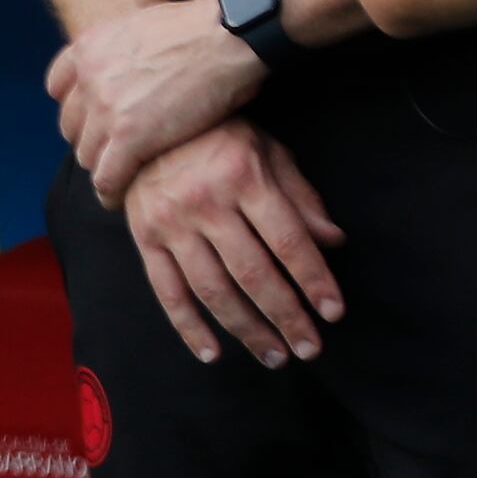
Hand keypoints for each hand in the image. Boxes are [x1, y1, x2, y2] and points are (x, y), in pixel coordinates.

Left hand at [47, 0, 266, 204]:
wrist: (224, 36)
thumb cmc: (201, 28)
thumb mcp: (141, 26)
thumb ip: (122, 50)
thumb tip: (132, 68)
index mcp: (88, 47)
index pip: (58, 88)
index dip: (78, 108)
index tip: (94, 120)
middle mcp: (87, 78)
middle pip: (71, 126)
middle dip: (91, 140)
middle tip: (114, 152)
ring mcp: (105, 109)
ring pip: (86, 155)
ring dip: (103, 167)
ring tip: (122, 176)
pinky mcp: (128, 138)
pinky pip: (105, 178)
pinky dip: (111, 192)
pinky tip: (120, 198)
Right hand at [121, 118, 344, 367]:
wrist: (143, 121)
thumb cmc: (218, 135)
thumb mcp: (266, 151)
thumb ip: (300, 196)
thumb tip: (333, 242)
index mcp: (244, 176)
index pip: (288, 240)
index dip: (314, 279)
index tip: (333, 312)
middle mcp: (206, 201)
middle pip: (254, 274)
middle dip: (286, 316)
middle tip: (309, 348)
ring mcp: (171, 222)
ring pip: (213, 290)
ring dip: (246, 330)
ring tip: (274, 356)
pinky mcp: (144, 237)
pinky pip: (167, 291)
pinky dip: (189, 327)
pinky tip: (212, 353)